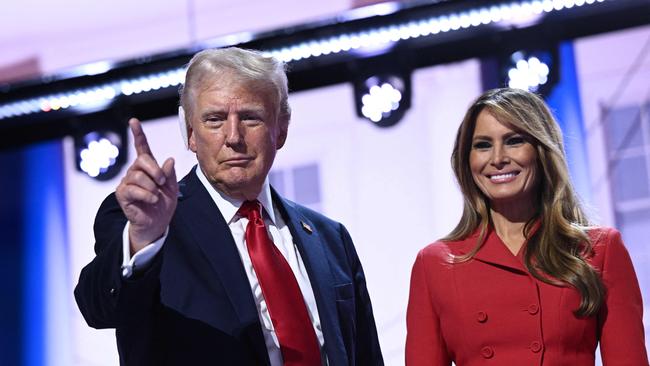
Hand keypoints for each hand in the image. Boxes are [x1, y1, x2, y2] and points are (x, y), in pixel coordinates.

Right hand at [115, 118, 178, 254]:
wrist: (157, 223)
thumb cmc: (163, 204)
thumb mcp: (172, 187)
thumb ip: (170, 174)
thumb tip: (169, 160)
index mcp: (148, 167)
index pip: (141, 147)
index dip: (138, 134)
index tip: (134, 121)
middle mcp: (135, 171)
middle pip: (142, 160)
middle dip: (155, 171)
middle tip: (162, 183)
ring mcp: (127, 182)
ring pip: (138, 176)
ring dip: (152, 187)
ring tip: (156, 196)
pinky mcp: (122, 194)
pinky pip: (133, 189)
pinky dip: (147, 195)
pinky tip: (151, 200)